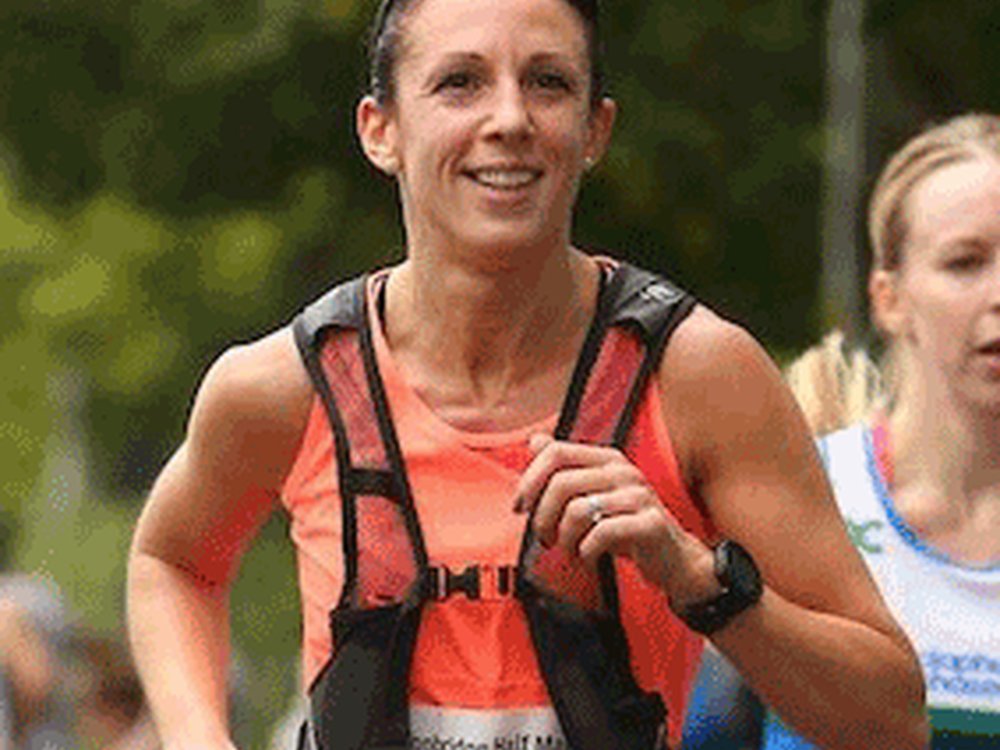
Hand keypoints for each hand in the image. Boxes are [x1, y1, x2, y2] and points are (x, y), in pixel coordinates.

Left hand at [514, 434, 713, 600]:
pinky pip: (601, 534)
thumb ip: (565, 468)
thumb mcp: (594, 494)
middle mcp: (623, 471)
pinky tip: (588, 557)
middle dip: (542, 517)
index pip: (555, 452)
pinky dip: (585, 551)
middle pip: (561, 483)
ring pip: (577, 511)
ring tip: (570, 551)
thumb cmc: (626, 527)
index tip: (520, 507)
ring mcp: (639, 496)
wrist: (672, 558)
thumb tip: (534, 441)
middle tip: (545, 538)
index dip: (529, 480)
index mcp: (606, 459)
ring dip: (564, 539)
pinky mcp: (650, 524)